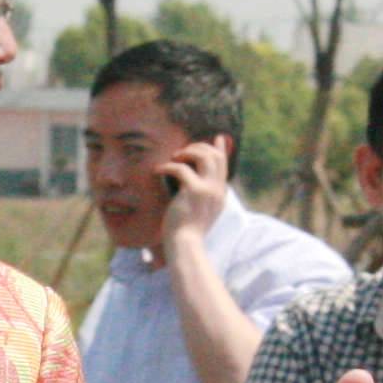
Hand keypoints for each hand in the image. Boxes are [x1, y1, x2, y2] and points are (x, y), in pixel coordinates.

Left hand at [147, 138, 231, 268]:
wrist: (185, 245)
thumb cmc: (186, 231)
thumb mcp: (199, 210)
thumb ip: (201, 194)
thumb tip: (190, 180)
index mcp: (220, 194)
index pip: (224, 165)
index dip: (219, 149)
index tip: (217, 137)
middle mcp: (218, 190)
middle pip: (215, 156)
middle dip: (199, 147)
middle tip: (182, 152)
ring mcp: (208, 190)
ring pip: (204, 156)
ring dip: (187, 152)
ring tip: (174, 157)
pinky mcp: (194, 191)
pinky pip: (181, 168)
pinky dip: (168, 166)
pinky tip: (158, 170)